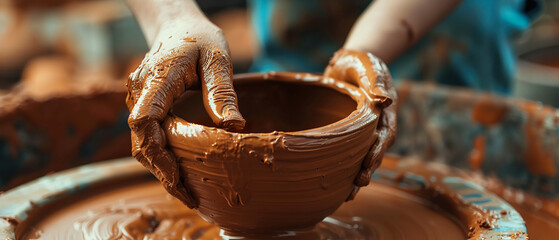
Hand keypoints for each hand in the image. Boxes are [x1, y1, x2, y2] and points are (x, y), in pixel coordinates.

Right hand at [126, 21, 244, 208]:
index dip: (157, 152)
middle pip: (140, 140)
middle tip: (188, 196)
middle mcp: (140, 91)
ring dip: (161, 168)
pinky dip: (162, 156)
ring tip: (186, 192)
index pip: (144, 120)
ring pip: (142, 142)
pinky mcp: (146, 105)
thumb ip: (222, 91)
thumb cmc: (199, 38)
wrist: (178, 25)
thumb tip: (233, 127)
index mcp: (156, 78)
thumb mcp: (218, 58)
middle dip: (161, 171)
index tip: (176, 176)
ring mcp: (139, 99)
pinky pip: (149, 135)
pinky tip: (181, 170)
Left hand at [324, 49, 396, 196]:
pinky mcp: (350, 135)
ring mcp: (364, 131)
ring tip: (349, 194)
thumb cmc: (360, 62)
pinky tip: (337, 186)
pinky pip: (351, 155)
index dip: (378, 149)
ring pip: (363, 157)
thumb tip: (385, 100)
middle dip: (368, 169)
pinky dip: (345, 169)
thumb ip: (375, 83)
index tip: (368, 162)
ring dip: (357, 174)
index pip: (385, 134)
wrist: (349, 62)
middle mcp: (378, 125)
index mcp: (385, 111)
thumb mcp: (368, 68)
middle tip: (357, 185)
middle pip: (376, 151)